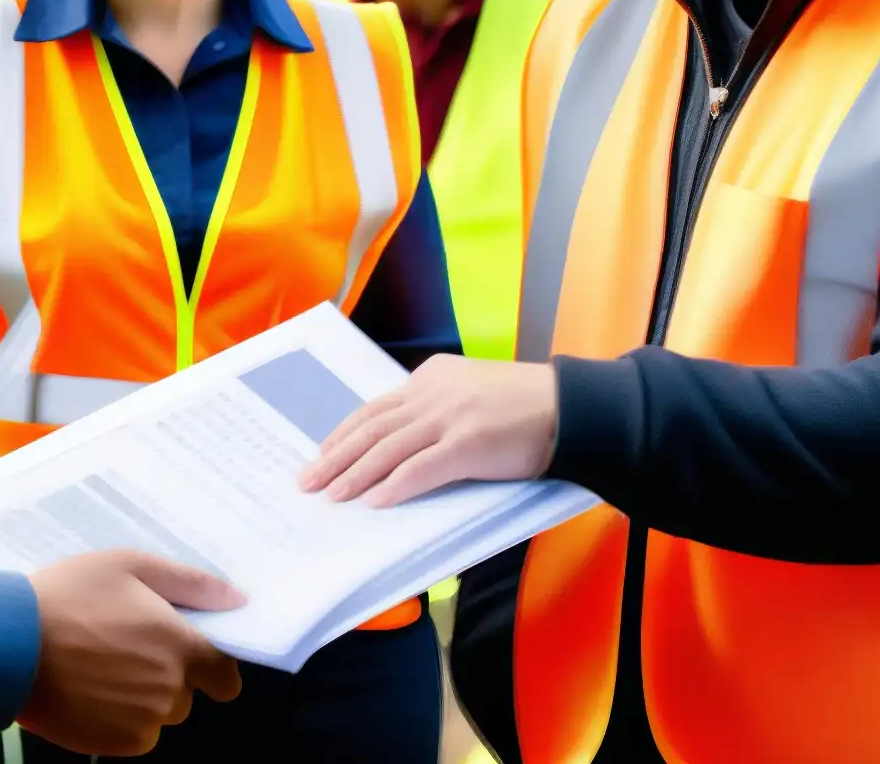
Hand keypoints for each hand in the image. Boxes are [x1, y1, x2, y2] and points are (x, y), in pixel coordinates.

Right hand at [16, 550, 244, 756]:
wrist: (11, 646)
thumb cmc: (69, 597)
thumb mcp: (130, 566)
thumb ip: (190, 584)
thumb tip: (236, 599)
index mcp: (179, 644)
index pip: (226, 674)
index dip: (213, 666)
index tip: (191, 655)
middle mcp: (169, 688)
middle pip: (187, 692)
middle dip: (168, 675)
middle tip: (126, 648)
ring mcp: (144, 720)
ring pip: (160, 714)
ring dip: (144, 698)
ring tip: (102, 667)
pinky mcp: (118, 744)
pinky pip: (136, 735)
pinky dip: (120, 719)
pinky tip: (91, 691)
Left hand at [298, 355, 558, 507]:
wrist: (571, 407)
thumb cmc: (527, 407)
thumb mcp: (471, 393)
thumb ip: (437, 409)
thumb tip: (403, 444)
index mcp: (432, 377)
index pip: (375, 408)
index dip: (343, 435)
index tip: (322, 456)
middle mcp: (434, 392)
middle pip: (371, 427)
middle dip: (335, 457)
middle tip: (308, 481)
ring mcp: (450, 417)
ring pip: (387, 448)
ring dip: (354, 475)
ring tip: (331, 496)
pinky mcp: (468, 443)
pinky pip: (420, 468)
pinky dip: (392, 486)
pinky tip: (373, 502)